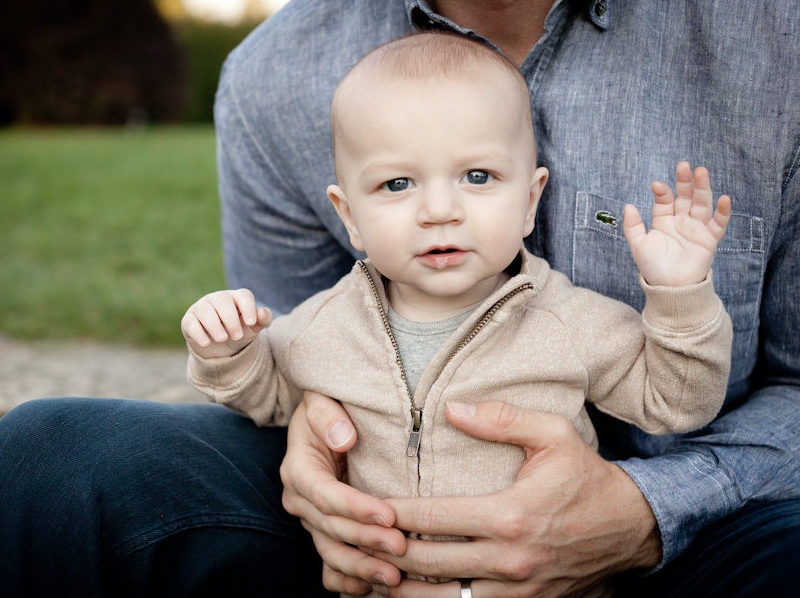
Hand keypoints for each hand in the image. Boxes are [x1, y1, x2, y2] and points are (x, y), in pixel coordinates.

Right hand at [181, 289, 272, 357]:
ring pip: (205, 310)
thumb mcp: (252, 329)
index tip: (251, 323)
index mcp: (236, 298)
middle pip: (223, 301)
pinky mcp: (188, 320)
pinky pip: (190, 322)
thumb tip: (262, 312)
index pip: (243, 295)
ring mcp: (201, 308)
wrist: (220, 349)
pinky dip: (198, 333)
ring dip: (214, 325)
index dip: (248, 307)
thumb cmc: (238, 333)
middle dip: (231, 319)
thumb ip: (262, 320)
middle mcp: (217, 299)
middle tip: (237, 336)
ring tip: (223, 339)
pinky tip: (206, 343)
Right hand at [281, 391, 407, 594]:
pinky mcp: (323, 532)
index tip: (387, 516)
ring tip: (393, 576)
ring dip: (361, 566)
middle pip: (331, 528)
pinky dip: (347, 579)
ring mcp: (310, 519)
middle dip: (365, 541)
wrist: (323, 420)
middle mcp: (300, 498)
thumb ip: (328, 415)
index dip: (355, 508)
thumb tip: (344, 438)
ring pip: (330, 551)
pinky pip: (329, 565)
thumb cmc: (328, 406)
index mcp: (298, 468)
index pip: (325, 495)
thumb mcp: (322, 399)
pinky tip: (370, 588)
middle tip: (401, 547)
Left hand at [371, 401, 661, 597]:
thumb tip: (451, 409)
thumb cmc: (586, 476)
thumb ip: (502, 419)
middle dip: (386, 554)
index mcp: (510, 515)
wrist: (632, 528)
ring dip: (402, 590)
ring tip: (370, 575)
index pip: (432, 518)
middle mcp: (509, 559)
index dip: (390, 515)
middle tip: (355, 541)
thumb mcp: (553, 435)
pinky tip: (411, 594)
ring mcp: (518, 591)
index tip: (362, 506)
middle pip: (427, 564)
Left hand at [623, 161, 730, 285]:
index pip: (665, 200)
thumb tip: (628, 205)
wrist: (668, 288)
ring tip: (701, 172)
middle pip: (685, 197)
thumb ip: (632, 226)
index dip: (662, 192)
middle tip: (683, 166)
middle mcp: (681, 221)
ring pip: (701, 204)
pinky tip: (724, 199)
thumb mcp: (638, 245)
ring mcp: (696, 228)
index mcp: (663, 220)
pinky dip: (722, 212)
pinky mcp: (709, 239)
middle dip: (685, 182)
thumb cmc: (652, 267)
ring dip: (702, 189)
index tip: (657, 185)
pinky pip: (718, 224)